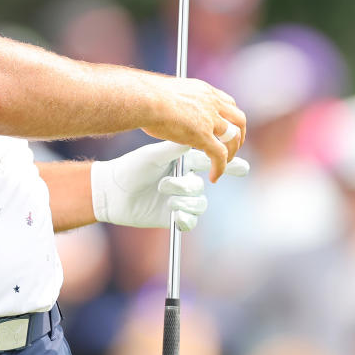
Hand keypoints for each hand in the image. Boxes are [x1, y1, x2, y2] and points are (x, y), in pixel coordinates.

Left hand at [91, 140, 249, 230]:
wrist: (112, 190)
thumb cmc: (132, 167)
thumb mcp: (154, 154)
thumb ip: (176, 148)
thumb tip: (199, 135)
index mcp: (183, 161)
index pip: (211, 160)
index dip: (228, 163)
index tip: (242, 165)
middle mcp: (184, 178)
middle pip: (207, 179)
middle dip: (216, 177)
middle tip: (226, 174)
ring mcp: (180, 198)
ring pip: (198, 199)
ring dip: (183, 192)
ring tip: (163, 187)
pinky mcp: (173, 216)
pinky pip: (190, 219)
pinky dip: (183, 214)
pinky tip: (172, 209)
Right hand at [141, 77, 246, 181]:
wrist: (143, 98)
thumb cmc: (145, 95)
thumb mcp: (167, 93)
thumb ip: (175, 102)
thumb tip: (167, 106)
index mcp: (203, 91)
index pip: (227, 103)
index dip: (229, 118)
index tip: (225, 128)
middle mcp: (210, 102)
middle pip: (238, 119)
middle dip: (239, 135)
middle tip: (232, 147)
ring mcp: (209, 119)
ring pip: (233, 138)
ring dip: (231, 152)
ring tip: (224, 163)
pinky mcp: (203, 136)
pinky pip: (219, 155)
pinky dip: (220, 168)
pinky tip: (214, 177)